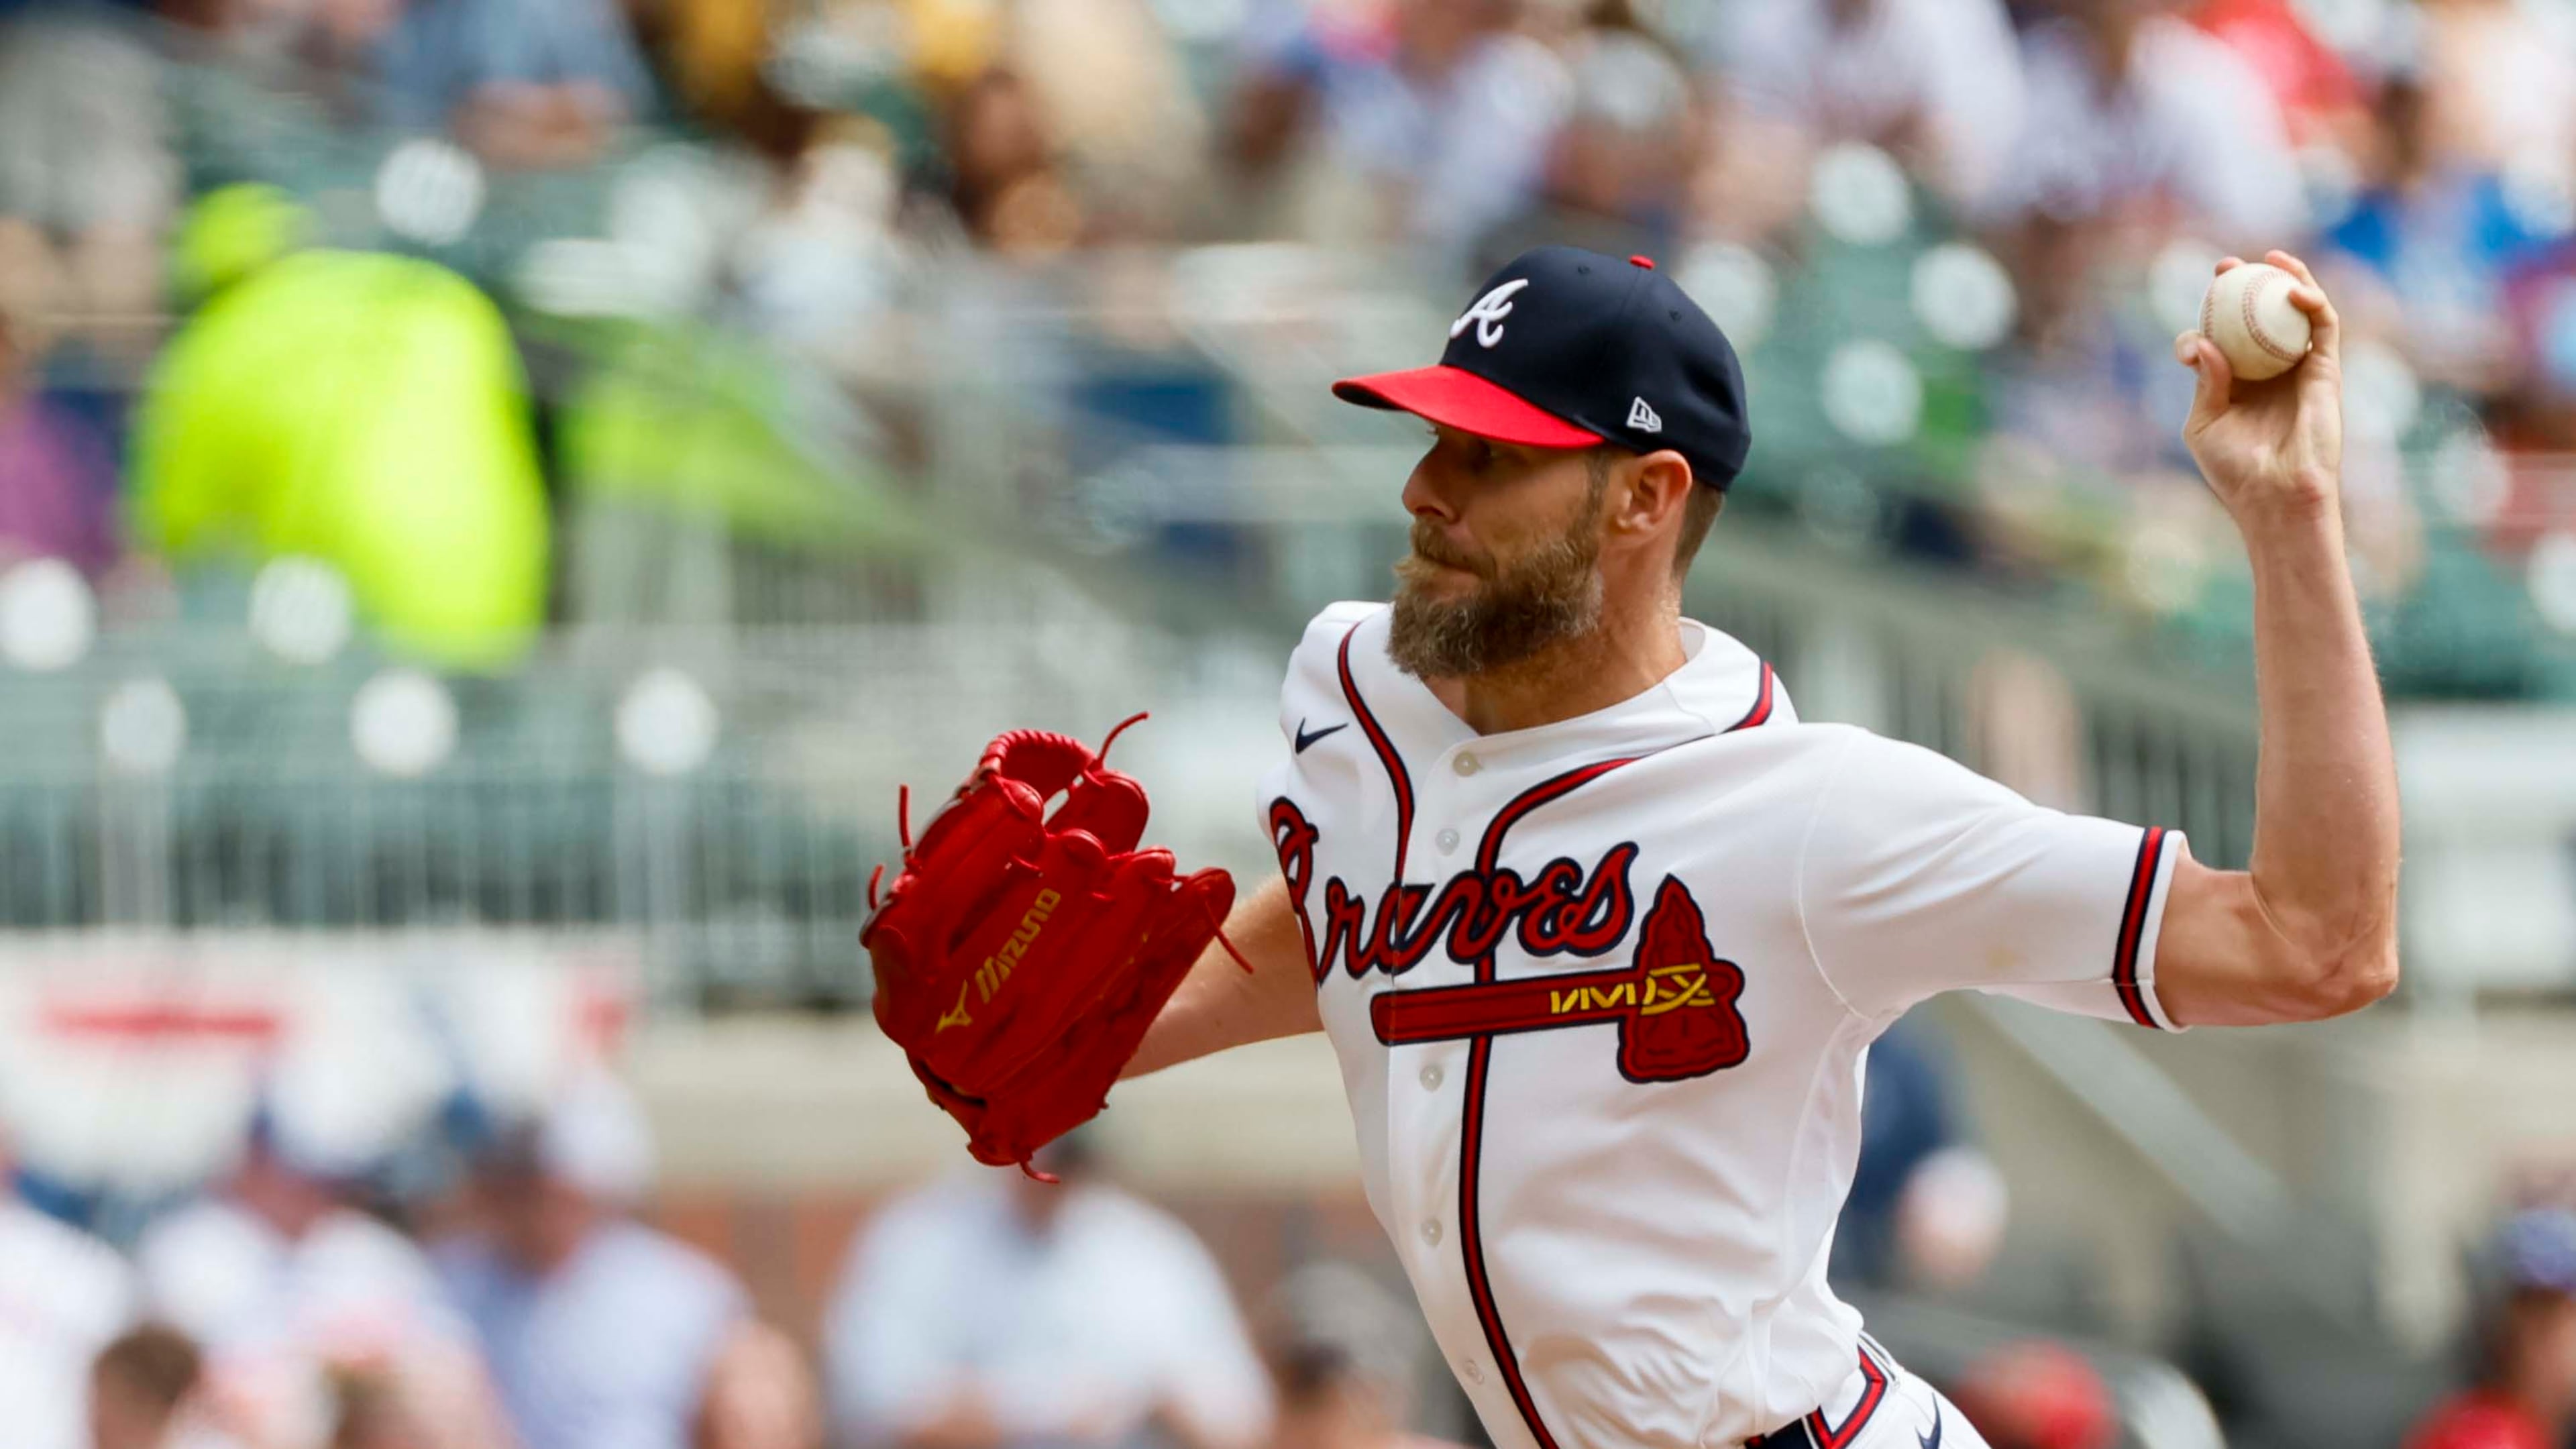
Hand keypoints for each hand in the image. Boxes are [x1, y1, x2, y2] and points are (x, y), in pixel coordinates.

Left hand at [2171, 250, 2343, 530]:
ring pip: (2299, 314)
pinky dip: (2313, 303)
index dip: (2209, 315)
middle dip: (2246, 285)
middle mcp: (2269, 372)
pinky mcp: (2326, 372)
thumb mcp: (2204, 424)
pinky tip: (2293, 288)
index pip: (2223, 339)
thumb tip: (2201, 341)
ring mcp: (2299, 370)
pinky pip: (2324, 328)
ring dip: (2288, 281)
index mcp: (2237, 383)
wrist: (2276, 495)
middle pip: (2261, 317)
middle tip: (2226, 266)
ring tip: (2270, 258)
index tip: (2196, 306)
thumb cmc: (2235, 469)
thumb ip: (2205, 381)